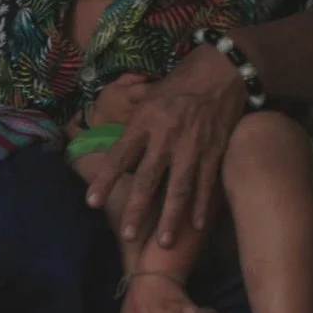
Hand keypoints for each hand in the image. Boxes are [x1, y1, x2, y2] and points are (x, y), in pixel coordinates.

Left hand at [84, 46, 246, 247]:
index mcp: (144, 123)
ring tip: (163, 242)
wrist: (221, 71)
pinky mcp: (215, 152)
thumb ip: (136, 126)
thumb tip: (121, 150)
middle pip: (148, 179)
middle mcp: (166, 138)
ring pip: (179, 189)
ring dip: (171, 217)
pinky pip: (207, 184)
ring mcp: (192, 147)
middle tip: (128, 235)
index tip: (91, 202)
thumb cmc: (179, 84)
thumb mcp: (148, 98)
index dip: (105, 180)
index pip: (119, 156)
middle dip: (137, 209)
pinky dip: (203, 207)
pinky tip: (198, 227)